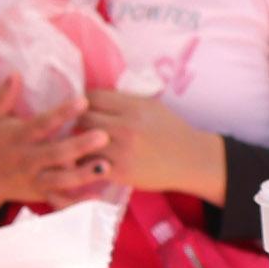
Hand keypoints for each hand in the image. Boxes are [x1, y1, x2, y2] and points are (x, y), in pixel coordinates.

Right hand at [0, 77, 108, 215]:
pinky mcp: (41, 194)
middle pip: (55, 154)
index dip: (62, 113)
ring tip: (106, 165)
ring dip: (83, 174)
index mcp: (17, 138)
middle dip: (79, 146)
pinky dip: (79, 201)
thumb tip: (15, 73)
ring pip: (60, 180)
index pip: (41, 124)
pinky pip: (61, 200)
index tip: (83, 101)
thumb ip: (4, 96)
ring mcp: (34, 179)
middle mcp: (26, 159)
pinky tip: (98, 196)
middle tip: (104, 135)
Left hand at [76, 89, 226, 204]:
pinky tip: (85, 162)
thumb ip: (123, 101)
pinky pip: (88, 165)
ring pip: (81, 142)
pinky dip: (83, 163)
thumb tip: (91, 95)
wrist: (192, 160)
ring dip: (76, 143)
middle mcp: (126, 127)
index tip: (83, 108)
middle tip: (77, 126)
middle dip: (78, 121)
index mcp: (134, 107)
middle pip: (83, 117)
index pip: (93, 97)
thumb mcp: (151, 106)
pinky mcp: (120, 172)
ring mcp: (122, 151)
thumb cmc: (170, 130)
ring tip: (76, 144)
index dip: (84, 101)